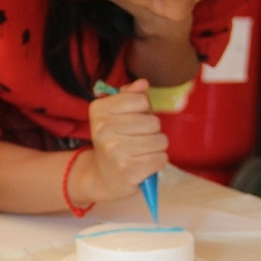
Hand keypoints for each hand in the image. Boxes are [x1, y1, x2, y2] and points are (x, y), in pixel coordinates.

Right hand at [75, 79, 167, 202]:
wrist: (103, 177)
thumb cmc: (115, 140)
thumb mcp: (116, 115)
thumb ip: (130, 96)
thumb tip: (143, 83)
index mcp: (99, 110)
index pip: (140, 100)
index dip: (144, 110)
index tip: (132, 120)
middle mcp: (103, 129)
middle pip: (153, 122)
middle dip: (152, 131)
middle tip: (137, 139)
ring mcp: (114, 151)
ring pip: (160, 140)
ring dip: (156, 147)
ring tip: (141, 151)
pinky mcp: (127, 170)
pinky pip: (161, 158)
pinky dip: (157, 161)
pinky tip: (143, 164)